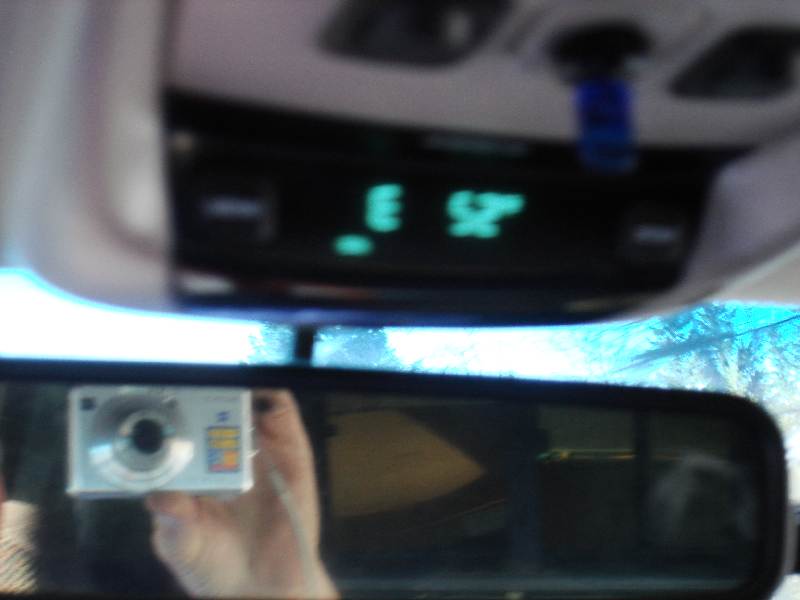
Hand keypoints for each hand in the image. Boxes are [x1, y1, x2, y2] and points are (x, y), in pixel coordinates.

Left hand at [146, 389, 336, 598]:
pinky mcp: (292, 450)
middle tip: (191, 383)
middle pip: (212, 408)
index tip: (154, 397)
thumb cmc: (216, 566)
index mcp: (190, 471)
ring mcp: (260, 449)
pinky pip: (284, 413)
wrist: (267, 588)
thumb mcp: (184, 548)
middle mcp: (224, 454)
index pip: (176, 429)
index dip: (165, 411)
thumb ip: (172, 524)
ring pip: (248, 403)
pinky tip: (259, 394)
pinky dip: (273, 396)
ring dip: (237, 386)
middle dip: (201, 392)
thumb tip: (159, 497)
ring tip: (224, 380)